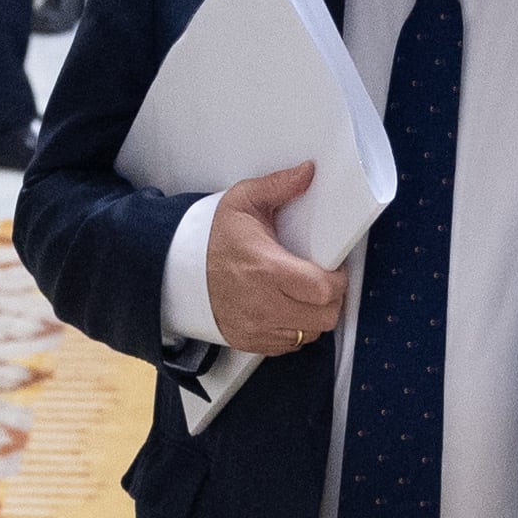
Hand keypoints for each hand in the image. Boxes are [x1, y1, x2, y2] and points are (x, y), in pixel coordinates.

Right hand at [205, 163, 345, 355]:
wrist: (178, 270)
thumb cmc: (214, 238)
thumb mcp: (243, 202)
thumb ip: (279, 186)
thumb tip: (307, 172)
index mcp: (267, 269)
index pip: (322, 290)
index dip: (338, 282)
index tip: (334, 271)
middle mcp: (263, 304)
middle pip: (323, 317)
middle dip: (331, 300)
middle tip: (323, 284)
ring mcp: (256, 328)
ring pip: (309, 334)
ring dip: (314, 317)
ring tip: (305, 297)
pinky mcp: (249, 341)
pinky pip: (289, 345)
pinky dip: (294, 330)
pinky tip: (287, 310)